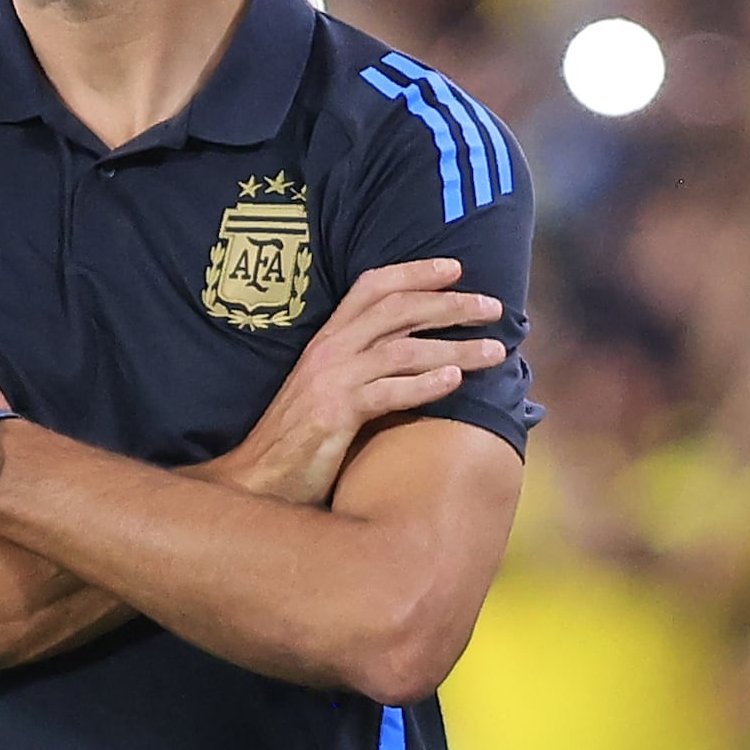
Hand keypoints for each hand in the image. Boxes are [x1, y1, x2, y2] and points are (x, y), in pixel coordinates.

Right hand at [205, 256, 504, 508]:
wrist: (255, 481)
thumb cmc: (299, 442)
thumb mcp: (328, 391)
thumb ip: (363, 369)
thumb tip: (416, 357)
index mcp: (326, 340)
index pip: (372, 286)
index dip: (415, 272)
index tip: (456, 269)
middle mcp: (328, 351)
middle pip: (398, 310)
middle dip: (451, 304)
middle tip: (494, 308)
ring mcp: (329, 381)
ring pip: (403, 350)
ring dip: (456, 348)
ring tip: (495, 353)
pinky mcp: (332, 415)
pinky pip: (387, 392)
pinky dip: (424, 385)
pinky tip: (454, 382)